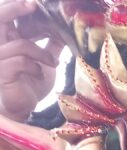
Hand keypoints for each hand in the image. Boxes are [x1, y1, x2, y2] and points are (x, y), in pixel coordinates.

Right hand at [0, 0, 63, 120]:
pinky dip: (36, 67)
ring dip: (42, 53)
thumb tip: (65, 29)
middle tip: (33, 5)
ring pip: (20, 44)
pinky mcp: (3, 73)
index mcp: (8, 38)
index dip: (19, 5)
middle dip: (16, 9)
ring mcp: (0, 59)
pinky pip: (20, 62)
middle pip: (0, 18)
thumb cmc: (30, 81)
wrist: (24, 106)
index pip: (7, 14)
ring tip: (54, 63)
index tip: (37, 3)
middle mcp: (0, 45)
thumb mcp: (43, 58)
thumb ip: (51, 43)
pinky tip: (41, 74)